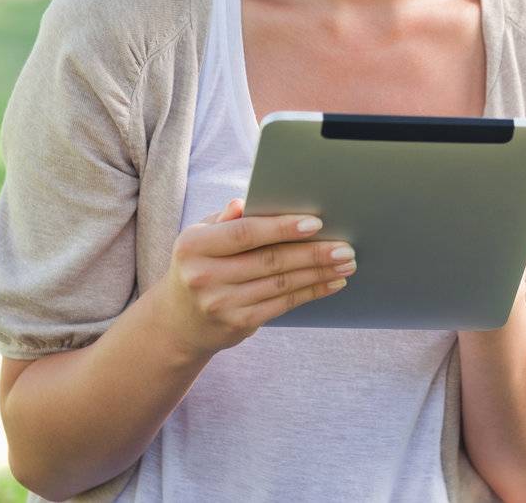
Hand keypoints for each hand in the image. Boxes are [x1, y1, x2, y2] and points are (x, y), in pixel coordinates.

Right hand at [155, 198, 355, 360]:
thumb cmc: (200, 263)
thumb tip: (246, 201)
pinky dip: (311, 292)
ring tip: (346, 263)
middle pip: (269, 261)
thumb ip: (226, 219)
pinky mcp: (237, 324)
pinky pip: (282, 305)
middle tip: (345, 246)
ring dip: (319, 273)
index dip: (281, 228)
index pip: (244, 233)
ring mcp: (220, 304)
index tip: (315, 223)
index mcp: (194, 246)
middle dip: (312, 253)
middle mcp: (204, 276)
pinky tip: (332, 283)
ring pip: (281, 284)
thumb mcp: (201, 236)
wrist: (179, 321)